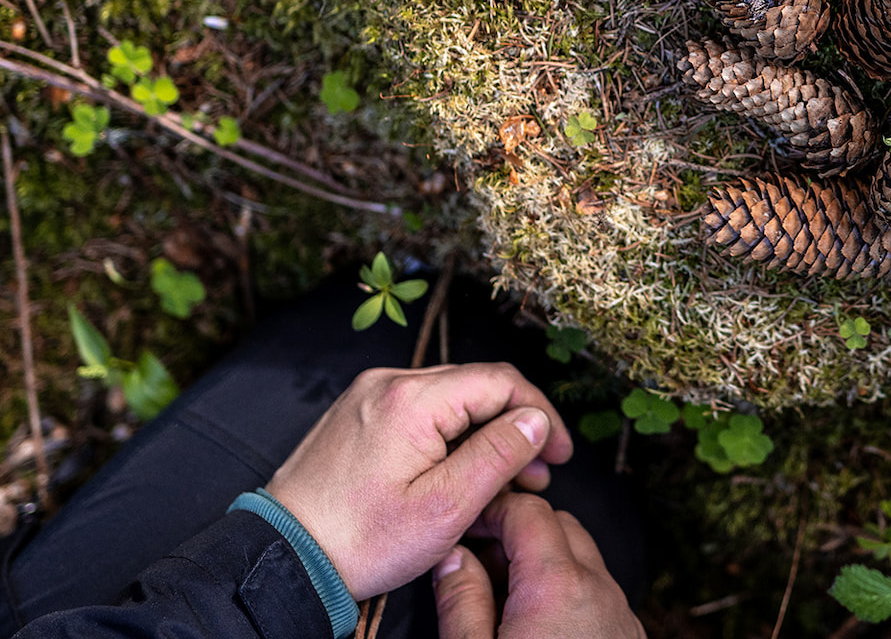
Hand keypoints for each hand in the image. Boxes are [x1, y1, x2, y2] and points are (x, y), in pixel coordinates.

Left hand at [266, 363, 572, 597]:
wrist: (281, 557)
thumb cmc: (358, 542)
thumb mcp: (444, 507)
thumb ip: (498, 455)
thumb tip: (536, 419)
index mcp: (412, 399)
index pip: (503, 382)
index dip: (541, 415)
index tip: (559, 455)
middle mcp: (388, 383)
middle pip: (478, 387)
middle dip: (516, 428)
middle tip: (537, 476)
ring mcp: (369, 396)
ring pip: (451, 400)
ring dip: (485, 434)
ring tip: (502, 481)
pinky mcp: (357, 415)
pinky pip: (421, 412)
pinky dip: (451, 436)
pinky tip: (459, 473)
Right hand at [434, 493, 644, 638]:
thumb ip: (460, 601)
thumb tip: (454, 559)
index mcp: (555, 586)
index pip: (528, 511)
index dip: (494, 510)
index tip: (469, 527)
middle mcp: (597, 588)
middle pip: (560, 526)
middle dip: (520, 534)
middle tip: (481, 564)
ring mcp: (620, 612)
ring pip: (583, 559)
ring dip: (545, 563)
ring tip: (505, 598)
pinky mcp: (629, 633)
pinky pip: (600, 592)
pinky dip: (569, 591)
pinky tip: (539, 623)